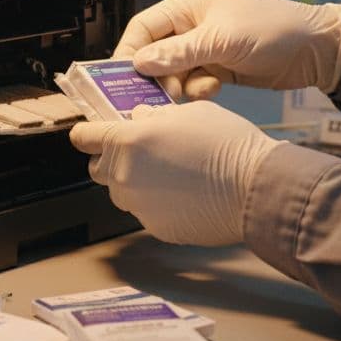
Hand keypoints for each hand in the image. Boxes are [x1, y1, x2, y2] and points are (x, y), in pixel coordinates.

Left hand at [68, 101, 282, 245]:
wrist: (255, 188)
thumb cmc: (227, 144)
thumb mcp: (190, 112)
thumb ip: (156, 116)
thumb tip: (141, 118)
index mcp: (127, 141)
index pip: (84, 137)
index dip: (87, 134)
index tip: (89, 134)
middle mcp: (125, 176)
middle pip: (99, 168)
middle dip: (112, 159)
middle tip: (140, 152)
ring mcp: (138, 206)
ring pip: (122, 192)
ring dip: (135, 182)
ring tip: (170, 174)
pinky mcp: (155, 228)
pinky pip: (146, 212)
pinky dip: (158, 204)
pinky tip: (184, 194)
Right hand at [115, 0, 340, 99]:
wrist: (316, 50)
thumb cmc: (275, 30)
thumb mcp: (222, 41)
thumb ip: (179, 53)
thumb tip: (141, 63)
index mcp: (189, 5)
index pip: (145, 26)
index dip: (130, 51)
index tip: (122, 78)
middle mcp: (193, 25)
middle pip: (156, 52)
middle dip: (156, 75)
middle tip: (157, 96)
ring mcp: (206, 47)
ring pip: (173, 71)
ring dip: (179, 85)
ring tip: (194, 91)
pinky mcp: (218, 67)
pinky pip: (193, 82)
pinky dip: (197, 90)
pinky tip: (212, 89)